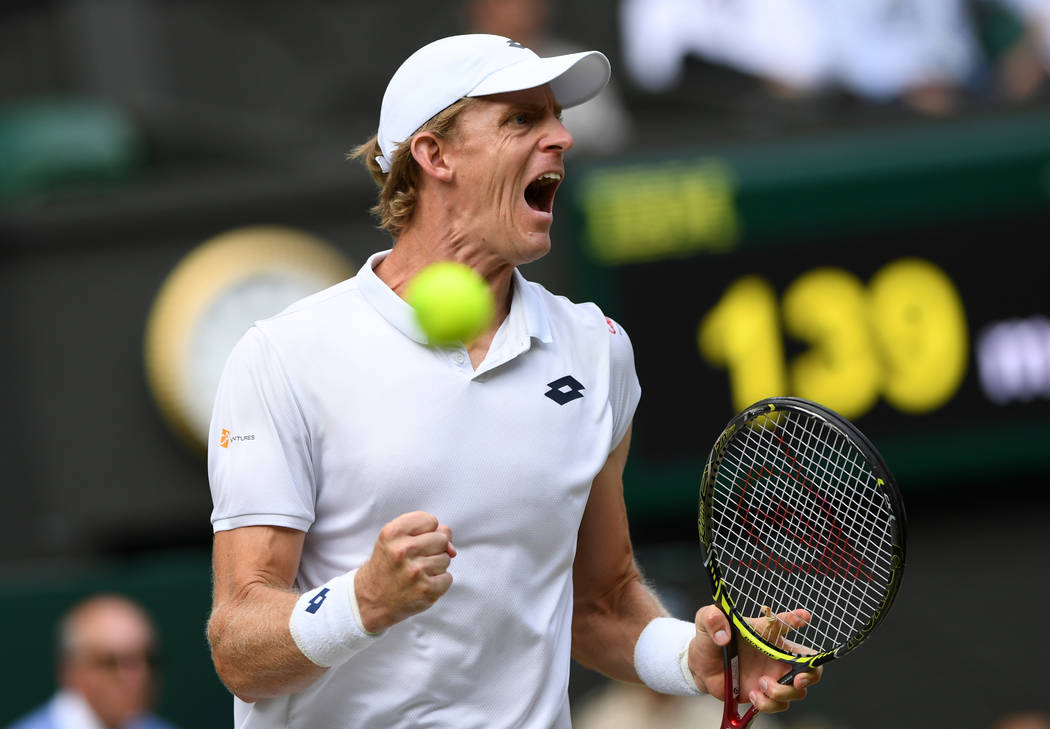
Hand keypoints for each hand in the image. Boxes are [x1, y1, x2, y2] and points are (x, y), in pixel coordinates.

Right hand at [354, 511, 456, 632]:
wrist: (371, 600)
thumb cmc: (388, 565)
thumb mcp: (395, 540)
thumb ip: (427, 533)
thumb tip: (452, 549)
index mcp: (392, 533)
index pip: (431, 520)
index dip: (426, 531)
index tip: (413, 541)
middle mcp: (403, 550)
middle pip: (442, 538)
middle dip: (434, 548)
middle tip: (415, 559)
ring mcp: (415, 571)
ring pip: (446, 558)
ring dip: (436, 566)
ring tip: (416, 573)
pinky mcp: (426, 590)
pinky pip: (448, 578)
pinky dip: (438, 582)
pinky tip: (421, 584)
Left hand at [687, 605, 821, 713]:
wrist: (700, 664)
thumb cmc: (710, 639)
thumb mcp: (707, 620)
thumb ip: (712, 618)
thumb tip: (723, 634)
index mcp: (766, 635)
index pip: (788, 623)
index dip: (798, 619)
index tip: (804, 618)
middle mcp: (775, 657)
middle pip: (809, 667)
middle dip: (811, 675)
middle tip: (799, 679)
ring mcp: (772, 677)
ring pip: (796, 692)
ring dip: (782, 692)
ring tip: (761, 683)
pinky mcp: (763, 694)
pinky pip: (777, 705)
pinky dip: (767, 703)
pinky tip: (753, 694)